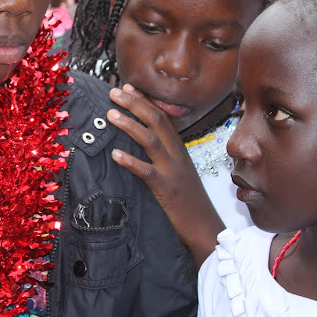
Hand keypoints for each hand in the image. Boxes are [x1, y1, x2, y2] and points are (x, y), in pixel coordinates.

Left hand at [107, 84, 224, 267]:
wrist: (206, 230)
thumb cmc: (188, 201)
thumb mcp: (178, 171)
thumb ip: (164, 154)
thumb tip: (142, 139)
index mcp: (179, 149)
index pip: (161, 117)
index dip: (144, 100)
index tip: (127, 87)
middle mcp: (177, 155)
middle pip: (156, 121)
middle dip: (134, 104)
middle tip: (113, 92)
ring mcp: (173, 172)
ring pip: (150, 141)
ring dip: (129, 125)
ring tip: (110, 114)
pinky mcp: (167, 190)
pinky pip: (147, 172)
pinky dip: (130, 161)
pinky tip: (114, 154)